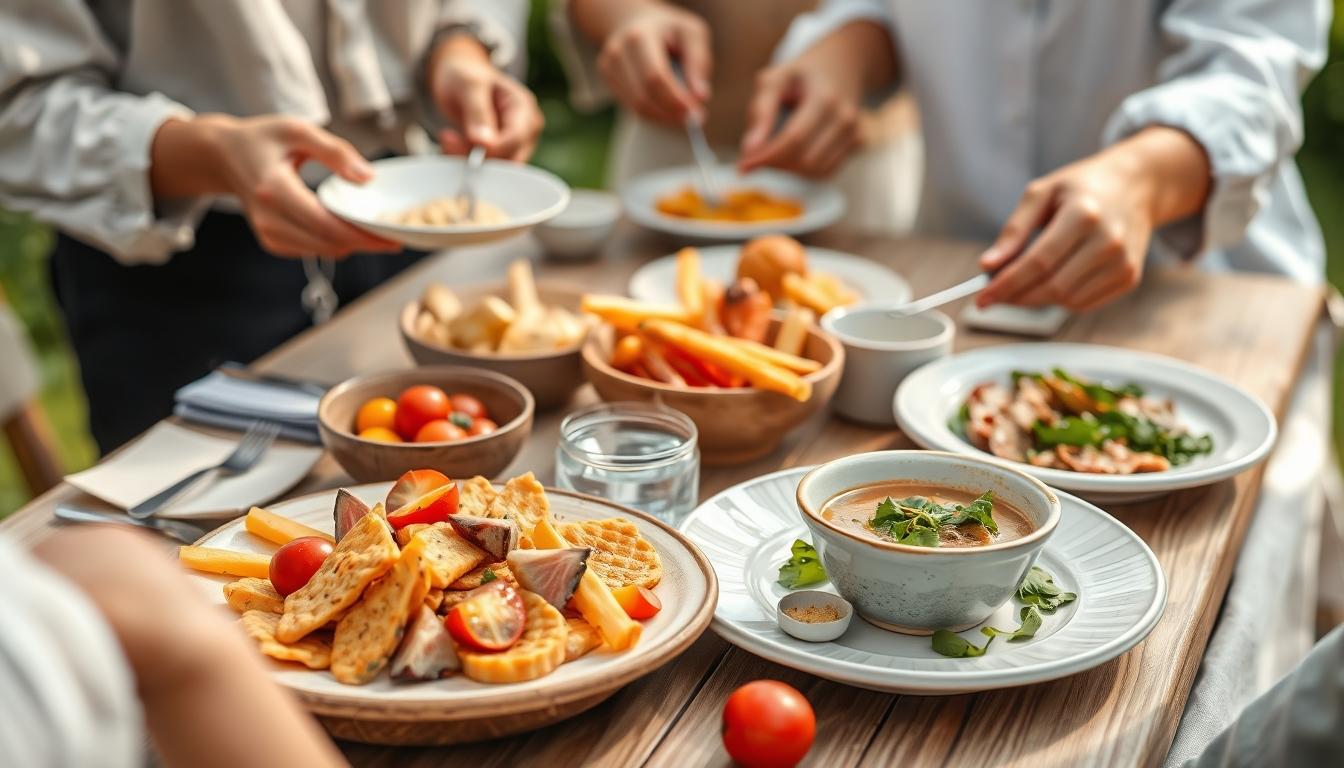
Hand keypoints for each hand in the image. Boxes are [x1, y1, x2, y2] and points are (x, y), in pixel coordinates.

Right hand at [154, 114, 399, 258]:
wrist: (224, 156)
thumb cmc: (264, 139)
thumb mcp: (298, 131)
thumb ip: (335, 151)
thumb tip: (368, 178)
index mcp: (274, 190)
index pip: (326, 225)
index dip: (363, 237)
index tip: (393, 239)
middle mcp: (268, 218)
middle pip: (328, 245)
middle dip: (364, 243)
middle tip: (394, 235)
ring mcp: (267, 234)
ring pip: (323, 252)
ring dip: (351, 244)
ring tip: (375, 229)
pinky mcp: (271, 242)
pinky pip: (312, 250)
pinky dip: (334, 243)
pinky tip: (348, 228)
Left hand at [429, 33, 542, 160]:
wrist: (459, 76)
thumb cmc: (465, 74)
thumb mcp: (468, 85)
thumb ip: (477, 112)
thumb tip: (485, 144)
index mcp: (524, 107)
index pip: (516, 139)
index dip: (491, 149)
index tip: (458, 146)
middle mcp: (526, 128)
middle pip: (511, 158)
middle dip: (478, 158)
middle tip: (447, 142)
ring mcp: (516, 143)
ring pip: (498, 168)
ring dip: (469, 161)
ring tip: (447, 140)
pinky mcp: (502, 154)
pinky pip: (488, 168)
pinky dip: (467, 161)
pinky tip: (451, 146)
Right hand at [590, 1, 711, 123]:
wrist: (638, 22)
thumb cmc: (671, 30)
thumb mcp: (693, 34)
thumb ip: (698, 63)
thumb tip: (701, 97)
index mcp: (639, 36)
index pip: (654, 77)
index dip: (675, 99)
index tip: (697, 111)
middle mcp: (618, 51)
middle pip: (642, 97)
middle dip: (670, 113)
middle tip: (695, 119)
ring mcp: (609, 67)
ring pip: (636, 108)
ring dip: (664, 117)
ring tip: (685, 114)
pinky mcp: (608, 80)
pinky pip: (632, 108)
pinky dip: (655, 115)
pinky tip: (669, 108)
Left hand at [737, 21, 891, 177]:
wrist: (840, 64)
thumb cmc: (800, 74)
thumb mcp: (774, 80)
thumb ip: (760, 112)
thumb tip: (749, 150)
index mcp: (824, 98)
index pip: (794, 139)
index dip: (767, 157)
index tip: (743, 165)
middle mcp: (845, 118)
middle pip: (805, 160)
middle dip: (775, 164)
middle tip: (755, 156)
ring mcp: (856, 132)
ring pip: (815, 172)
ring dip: (788, 170)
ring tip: (774, 151)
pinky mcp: (858, 144)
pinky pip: (825, 172)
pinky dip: (804, 171)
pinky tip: (793, 153)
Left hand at [977, 127, 1211, 312]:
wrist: (1135, 186)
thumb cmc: (1081, 188)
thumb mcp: (1041, 193)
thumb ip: (1014, 230)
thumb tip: (987, 266)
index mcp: (1084, 215)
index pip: (1038, 263)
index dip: (1006, 285)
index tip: (981, 299)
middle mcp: (1109, 241)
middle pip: (1052, 287)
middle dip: (1016, 297)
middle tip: (994, 295)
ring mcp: (1123, 262)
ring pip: (1067, 301)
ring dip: (1036, 300)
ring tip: (1021, 283)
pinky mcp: (1129, 277)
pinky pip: (1084, 304)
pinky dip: (1060, 300)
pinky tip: (1051, 281)